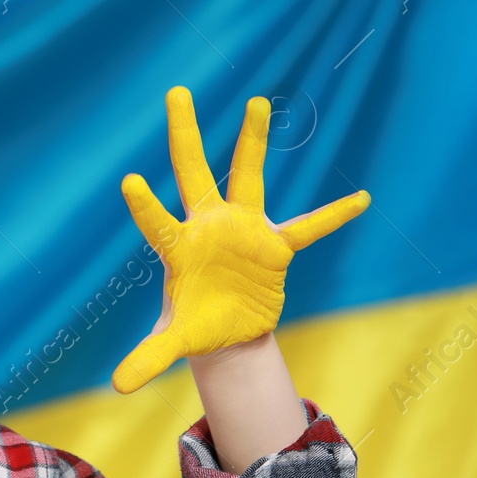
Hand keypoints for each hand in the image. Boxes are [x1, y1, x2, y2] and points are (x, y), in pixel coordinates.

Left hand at [111, 86, 369, 393]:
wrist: (228, 329)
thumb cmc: (195, 324)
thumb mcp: (173, 341)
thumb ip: (148, 357)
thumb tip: (116, 387)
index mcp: (179, 248)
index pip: (158, 223)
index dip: (145, 205)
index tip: (129, 180)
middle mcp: (208, 227)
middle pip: (194, 173)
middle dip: (184, 134)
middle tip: (175, 91)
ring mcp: (243, 230)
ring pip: (248, 177)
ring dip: (252, 142)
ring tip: (257, 103)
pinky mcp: (276, 245)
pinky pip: (309, 227)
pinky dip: (333, 216)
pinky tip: (360, 199)